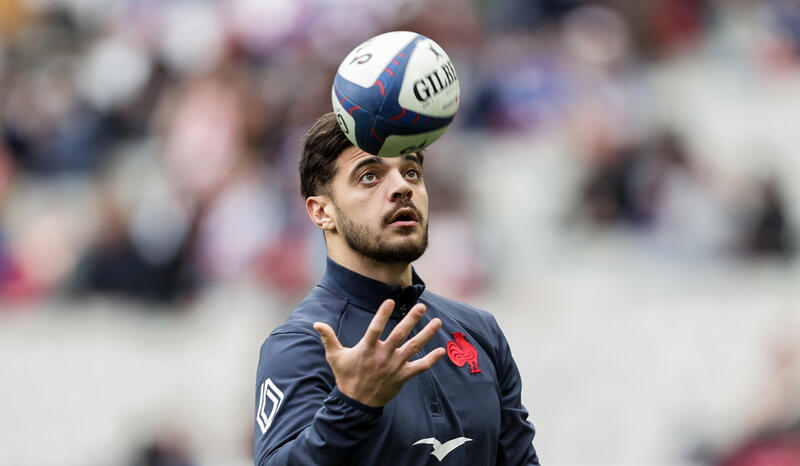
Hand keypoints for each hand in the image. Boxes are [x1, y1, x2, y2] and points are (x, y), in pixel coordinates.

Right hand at [313, 299, 445, 406]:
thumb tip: (316, 323)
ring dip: (426, 334)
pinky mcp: (402, 377)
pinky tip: (441, 351)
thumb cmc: (346, 377)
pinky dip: (431, 360)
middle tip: (422, 307)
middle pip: (400, 335)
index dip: (382, 314)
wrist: (356, 404)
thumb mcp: (335, 357)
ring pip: (413, 348)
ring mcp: (394, 366)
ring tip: (437, 322)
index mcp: (367, 349)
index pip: (375, 328)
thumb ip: (328, 338)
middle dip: (412, 319)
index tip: (390, 300)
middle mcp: (383, 356)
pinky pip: (419, 368)